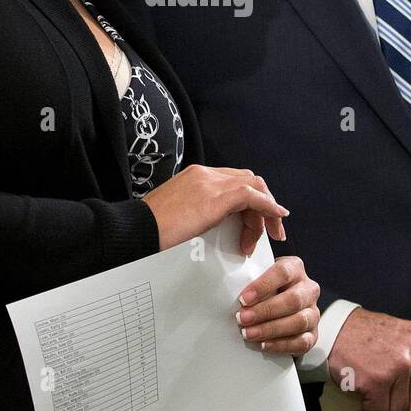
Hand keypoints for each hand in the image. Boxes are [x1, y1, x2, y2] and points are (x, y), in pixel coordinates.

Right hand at [142, 165, 287, 254]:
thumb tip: (209, 230)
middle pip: (248, 181)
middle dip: (262, 206)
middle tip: (267, 231)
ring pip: (253, 188)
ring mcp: (210, 182)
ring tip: (266, 236)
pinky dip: (268, 207)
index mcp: (194, 177)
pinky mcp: (217, 196)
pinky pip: (254, 196)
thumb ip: (197, 215)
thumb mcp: (177, 218)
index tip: (253, 223)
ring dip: (264, 213)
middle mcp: (204, 174)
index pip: (233, 181)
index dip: (250, 201)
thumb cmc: (149, 232)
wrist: (135, 232)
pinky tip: (275, 219)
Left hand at [235, 256, 319, 354]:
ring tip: (249, 334)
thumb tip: (227, 288)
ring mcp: (313, 312)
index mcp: (294, 268)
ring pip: (299, 321)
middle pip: (292, 300)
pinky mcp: (313, 334)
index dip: (262, 286)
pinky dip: (281, 344)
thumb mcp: (259, 277)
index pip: (282, 273)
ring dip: (271, 329)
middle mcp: (308, 289)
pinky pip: (302, 342)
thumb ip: (249, 278)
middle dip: (265, 311)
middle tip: (242, 319)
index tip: (243, 299)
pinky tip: (263, 344)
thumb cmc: (266, 288)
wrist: (281, 305)